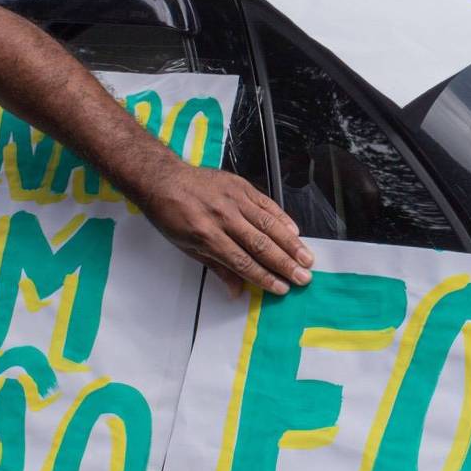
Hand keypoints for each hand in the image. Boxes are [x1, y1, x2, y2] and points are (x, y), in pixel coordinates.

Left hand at [135, 161, 313, 295]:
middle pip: (261, 245)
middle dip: (284, 264)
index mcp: (207, 235)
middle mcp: (223, 216)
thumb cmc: (171, 214)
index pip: (242, 261)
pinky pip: (267, 204)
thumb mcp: (187, 247)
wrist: (163, 179)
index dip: (264, 277)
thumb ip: (216, 268)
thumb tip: (237, 290)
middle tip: (302, 278)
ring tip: (307, 259)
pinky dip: (283, 218)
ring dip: (291, 244)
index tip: (281, 288)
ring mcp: (234, 199)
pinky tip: (295, 232)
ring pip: (269, 224)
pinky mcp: (241, 185)